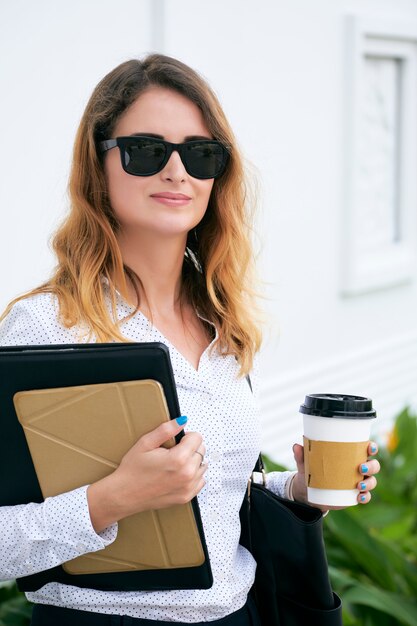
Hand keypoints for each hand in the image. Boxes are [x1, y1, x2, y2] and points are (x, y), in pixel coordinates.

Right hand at [87, 417, 206, 531]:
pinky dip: (193, 475)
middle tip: (172, 452)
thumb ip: (166, 430)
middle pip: (201, 450)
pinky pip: (200, 481)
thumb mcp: (145, 443)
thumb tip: (182, 421)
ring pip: (202, 465)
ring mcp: (187, 488)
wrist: (124, 495)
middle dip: (189, 448)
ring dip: (192, 461)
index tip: (176, 441)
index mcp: (178, 459)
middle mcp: (186, 474)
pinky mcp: (186, 497)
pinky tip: (179, 474)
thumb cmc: (132, 470)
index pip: (197, 438)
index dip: (186, 436)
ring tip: (174, 464)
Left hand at [291, 441, 379, 511]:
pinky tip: (359, 497)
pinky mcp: (354, 495)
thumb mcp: (306, 463)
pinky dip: (365, 497)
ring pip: (372, 481)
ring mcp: (358, 482)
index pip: (366, 449)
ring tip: (358, 485)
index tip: (369, 448)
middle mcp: (357, 468)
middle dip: (372, 466)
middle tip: (360, 468)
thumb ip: (301, 455)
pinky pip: (366, 496)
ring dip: (369, 483)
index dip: (372, 447)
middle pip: (374, 465)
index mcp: (349, 455)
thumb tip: (296, 446)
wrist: (308, 492)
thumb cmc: (311, 470)